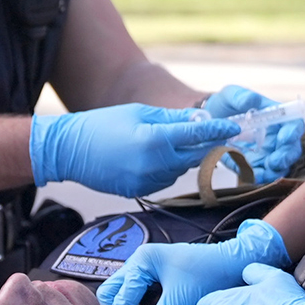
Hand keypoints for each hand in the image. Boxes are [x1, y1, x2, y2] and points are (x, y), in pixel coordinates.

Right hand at [28, 103, 238, 197]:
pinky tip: (149, 158)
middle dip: (206, 147)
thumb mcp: (138, 112)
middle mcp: (154, 164)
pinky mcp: (139, 192)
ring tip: (165, 144)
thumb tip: (197, 120)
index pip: (197, 135)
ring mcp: (147, 182)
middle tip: (217, 138)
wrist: (69, 151)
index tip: (235, 128)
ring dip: (183, 158)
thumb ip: (171, 119)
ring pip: (180, 170)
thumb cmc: (102, 124)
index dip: (218, 131)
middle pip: (195, 157)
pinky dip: (165, 169)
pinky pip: (163, 180)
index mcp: (155, 139)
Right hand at [98, 218, 288, 304]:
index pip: (121, 294)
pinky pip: (137, 292)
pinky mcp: (156, 276)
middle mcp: (141, 260)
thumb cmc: (208, 274)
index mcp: (143, 260)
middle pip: (114, 289)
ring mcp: (148, 267)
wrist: (231, 264)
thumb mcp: (180, 302)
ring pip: (124, 290)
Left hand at [203, 85, 303, 184]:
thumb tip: (251, 100)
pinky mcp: (254, 165)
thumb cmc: (226, 105)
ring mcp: (266, 153)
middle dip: (284, 157)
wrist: (209, 121)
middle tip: (273, 162)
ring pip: (278, 166)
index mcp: (276, 117)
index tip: (284, 138)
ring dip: (272, 172)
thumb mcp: (230, 96)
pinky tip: (249, 176)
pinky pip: (260, 174)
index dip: (293, 132)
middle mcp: (276, 136)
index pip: (294, 124)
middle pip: (291, 149)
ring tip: (261, 174)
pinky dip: (256, 177)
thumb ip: (241, 97)